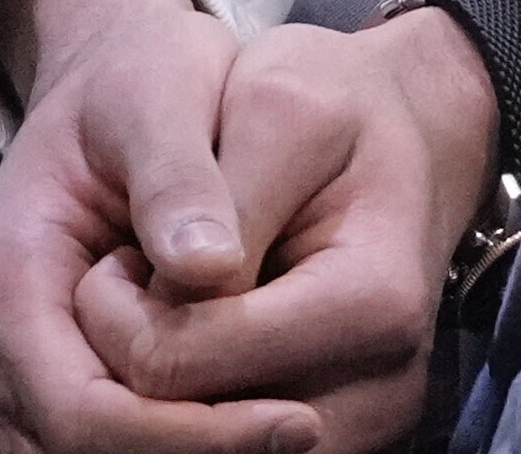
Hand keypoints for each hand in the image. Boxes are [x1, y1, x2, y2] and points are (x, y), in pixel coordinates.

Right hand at [0, 0, 294, 453]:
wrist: (112, 77)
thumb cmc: (141, 77)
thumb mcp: (162, 94)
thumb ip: (179, 178)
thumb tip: (211, 270)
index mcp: (5, 277)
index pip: (88, 416)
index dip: (193, 436)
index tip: (302, 417)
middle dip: (203, 446)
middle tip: (312, 423)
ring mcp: (3, 382)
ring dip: (195, 445)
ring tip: (287, 412)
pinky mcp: (38, 398)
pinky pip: (100, 449)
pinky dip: (179, 439)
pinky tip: (251, 409)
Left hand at [55, 7, 499, 453]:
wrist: (405, 132)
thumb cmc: (332, 106)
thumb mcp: (271, 103)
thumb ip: (210, 189)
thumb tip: (179, 276)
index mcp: (370, 305)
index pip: (185, 366)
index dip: (117, 314)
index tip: (116, 250)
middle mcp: (381, 392)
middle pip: (199, 438)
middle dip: (136, 363)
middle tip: (133, 279)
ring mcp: (368, 427)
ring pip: (213, 453)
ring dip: (163, 391)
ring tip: (163, 305)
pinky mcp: (344, 437)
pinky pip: (238, 451)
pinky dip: (192, 404)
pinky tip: (189, 336)